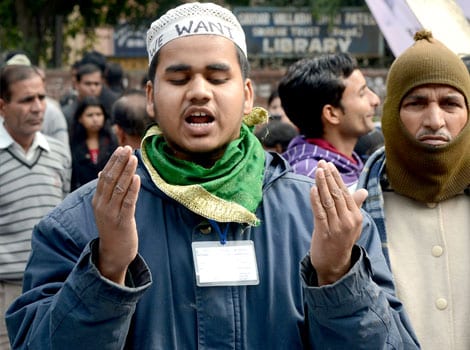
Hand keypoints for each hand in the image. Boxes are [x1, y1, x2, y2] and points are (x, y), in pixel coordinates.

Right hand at [92, 146, 140, 284]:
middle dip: (119, 162)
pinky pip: (128, 202)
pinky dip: (132, 189)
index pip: (105, 176)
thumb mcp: (106, 208)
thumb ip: (106, 191)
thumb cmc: (113, 228)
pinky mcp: (122, 222)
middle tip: (128, 148)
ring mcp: (111, 214)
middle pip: (110, 179)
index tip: (122, 148)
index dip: (113, 161)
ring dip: (127, 172)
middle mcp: (102, 205)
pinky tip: (137, 178)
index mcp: (98, 200)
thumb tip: (103, 172)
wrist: (113, 254)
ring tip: (134, 159)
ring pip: (119, 188)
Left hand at [309, 160, 367, 285]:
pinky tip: (312, 188)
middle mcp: (348, 221)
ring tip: (317, 171)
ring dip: (321, 184)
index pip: (345, 192)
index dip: (336, 177)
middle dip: (329, 177)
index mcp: (356, 216)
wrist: (334, 264)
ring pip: (328, 201)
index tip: (329, 165)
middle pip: (337, 194)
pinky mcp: (324, 232)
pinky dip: (315, 199)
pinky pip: (319, 212)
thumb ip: (355, 206)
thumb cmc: (342, 240)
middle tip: (322, 163)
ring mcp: (336, 227)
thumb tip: (363, 191)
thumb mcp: (352, 223)